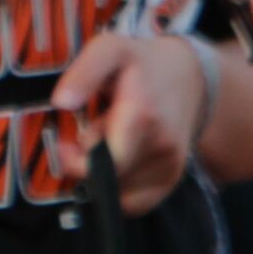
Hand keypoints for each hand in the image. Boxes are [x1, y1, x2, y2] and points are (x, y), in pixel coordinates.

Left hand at [52, 33, 209, 215]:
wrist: (190, 78)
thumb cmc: (143, 64)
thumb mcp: (110, 49)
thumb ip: (83, 72)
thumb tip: (61, 103)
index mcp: (143, 117)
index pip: (107, 164)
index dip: (77, 163)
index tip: (66, 144)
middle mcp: (162, 148)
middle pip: (110, 180)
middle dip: (90, 163)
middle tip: (92, 133)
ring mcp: (171, 167)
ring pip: (121, 194)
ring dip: (106, 175)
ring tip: (111, 143)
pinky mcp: (173, 180)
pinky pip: (138, 204)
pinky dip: (120, 191)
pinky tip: (119, 163)